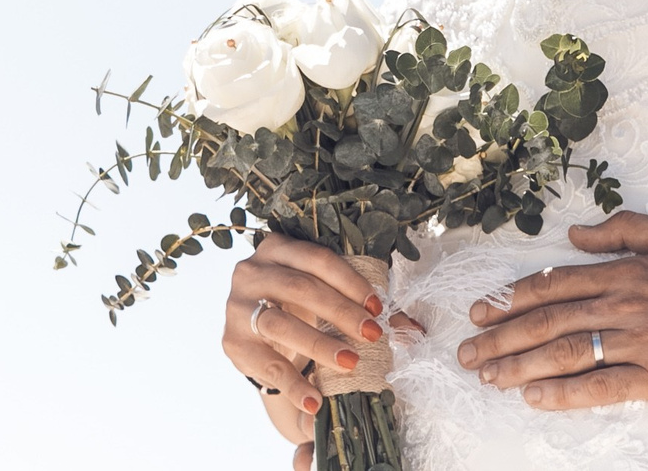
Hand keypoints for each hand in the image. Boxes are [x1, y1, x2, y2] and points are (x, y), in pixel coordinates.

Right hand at [220, 234, 411, 442]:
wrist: (257, 336)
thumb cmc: (299, 306)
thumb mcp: (325, 297)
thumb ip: (363, 307)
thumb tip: (416, 329)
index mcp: (279, 247)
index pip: (319, 259)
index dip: (350, 282)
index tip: (376, 308)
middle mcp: (252, 270)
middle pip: (301, 288)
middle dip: (340, 312)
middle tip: (372, 336)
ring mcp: (237, 305)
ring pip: (280, 323)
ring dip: (320, 345)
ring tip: (351, 363)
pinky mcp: (231, 342)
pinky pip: (267, 365)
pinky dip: (294, 385)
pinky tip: (315, 400)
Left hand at [454, 212, 647, 408]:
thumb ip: (626, 230)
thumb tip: (576, 236)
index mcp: (630, 270)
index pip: (557, 284)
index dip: (513, 299)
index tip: (481, 311)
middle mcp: (628, 304)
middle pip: (551, 321)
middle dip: (503, 337)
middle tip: (467, 353)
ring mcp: (642, 342)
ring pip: (568, 353)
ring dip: (522, 366)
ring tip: (488, 377)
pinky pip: (603, 386)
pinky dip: (566, 392)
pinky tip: (535, 397)